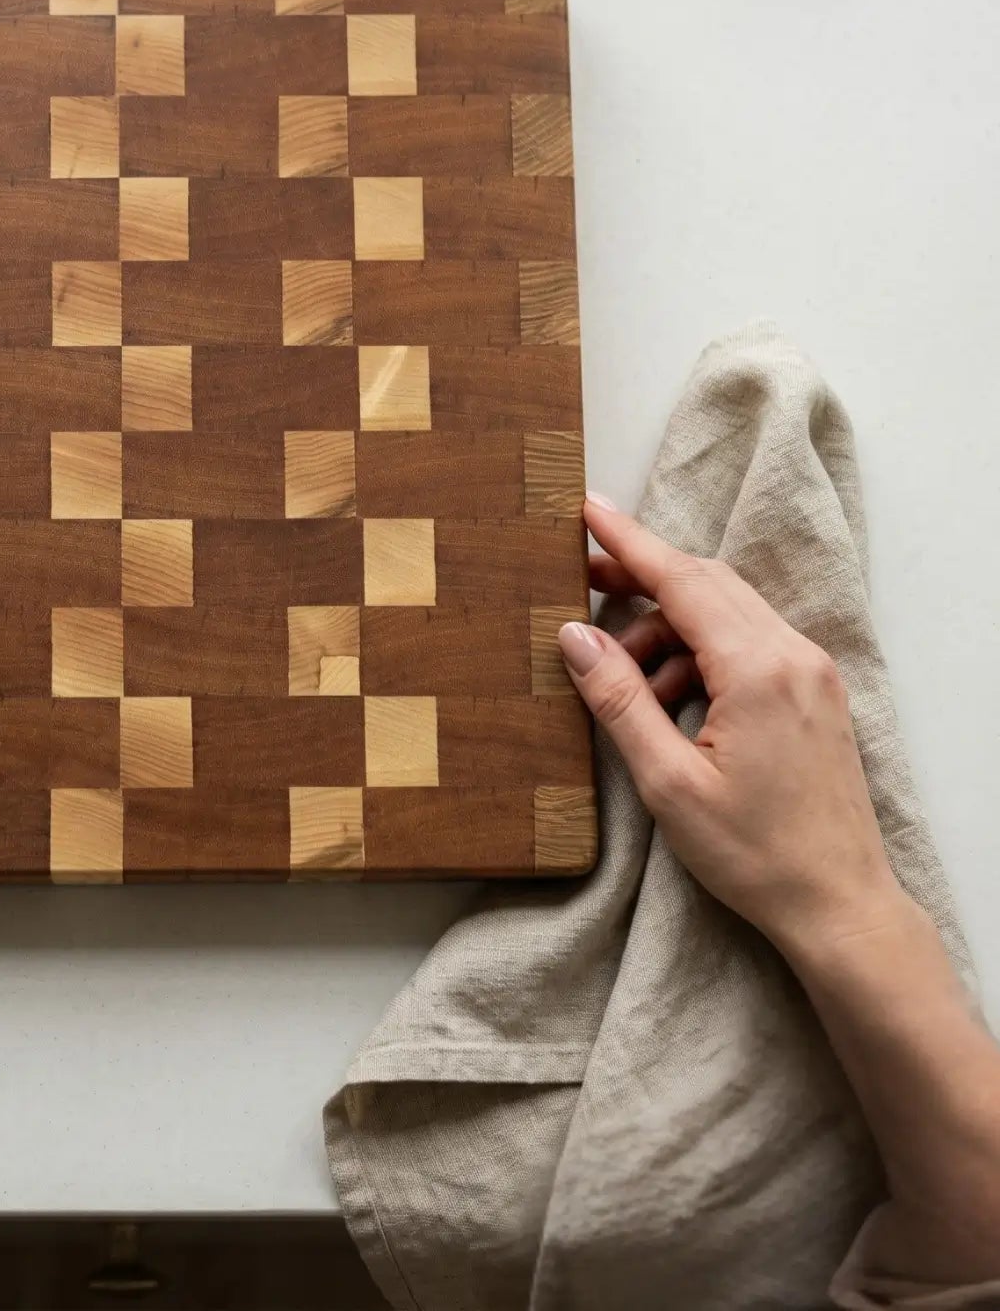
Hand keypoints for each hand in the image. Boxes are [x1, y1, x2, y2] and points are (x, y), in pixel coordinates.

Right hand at [558, 495, 904, 962]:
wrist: (840, 906)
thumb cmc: (755, 854)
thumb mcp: (667, 781)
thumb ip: (619, 699)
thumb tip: (576, 636)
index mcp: (757, 670)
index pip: (682, 579)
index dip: (629, 541)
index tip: (587, 508)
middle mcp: (793, 657)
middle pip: (706, 583)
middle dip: (642, 577)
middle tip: (583, 581)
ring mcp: (811, 674)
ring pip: (726, 613)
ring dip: (667, 628)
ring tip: (626, 681)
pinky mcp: (815, 696)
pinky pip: (748, 644)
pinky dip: (700, 654)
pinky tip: (670, 702)